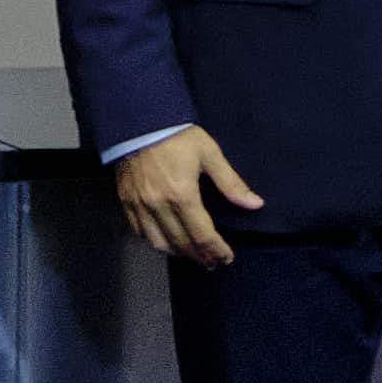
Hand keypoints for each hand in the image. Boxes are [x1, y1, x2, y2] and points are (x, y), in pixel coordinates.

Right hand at [111, 126, 265, 269]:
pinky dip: (155, 241)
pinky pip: (140, 232)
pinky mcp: (126, 201)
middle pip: (182, 243)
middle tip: (213, 262)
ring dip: (178, 253)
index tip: (227, 257)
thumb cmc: (177, 135)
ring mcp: (140, 205)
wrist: (138, 120)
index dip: (217, 250)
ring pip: (159, 243)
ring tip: (192, 255)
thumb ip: (231, 183)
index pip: (202, 235)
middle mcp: (159, 206)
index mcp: (182, 195)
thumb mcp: (209, 154)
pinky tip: (166, 241)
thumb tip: (256, 204)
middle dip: (200, 256)